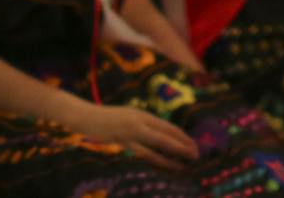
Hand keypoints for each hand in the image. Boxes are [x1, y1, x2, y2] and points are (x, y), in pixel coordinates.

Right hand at [71, 100, 198, 167]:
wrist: (87, 116)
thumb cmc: (109, 116)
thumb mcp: (131, 115)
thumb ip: (144, 123)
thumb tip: (160, 133)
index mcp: (144, 116)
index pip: (169, 128)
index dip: (183, 137)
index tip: (194, 144)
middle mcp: (140, 124)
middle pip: (166, 137)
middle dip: (182, 147)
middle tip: (196, 155)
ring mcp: (130, 135)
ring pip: (155, 149)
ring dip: (170, 158)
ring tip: (182, 166)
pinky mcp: (120, 144)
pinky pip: (140, 155)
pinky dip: (152, 162)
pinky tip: (160, 167)